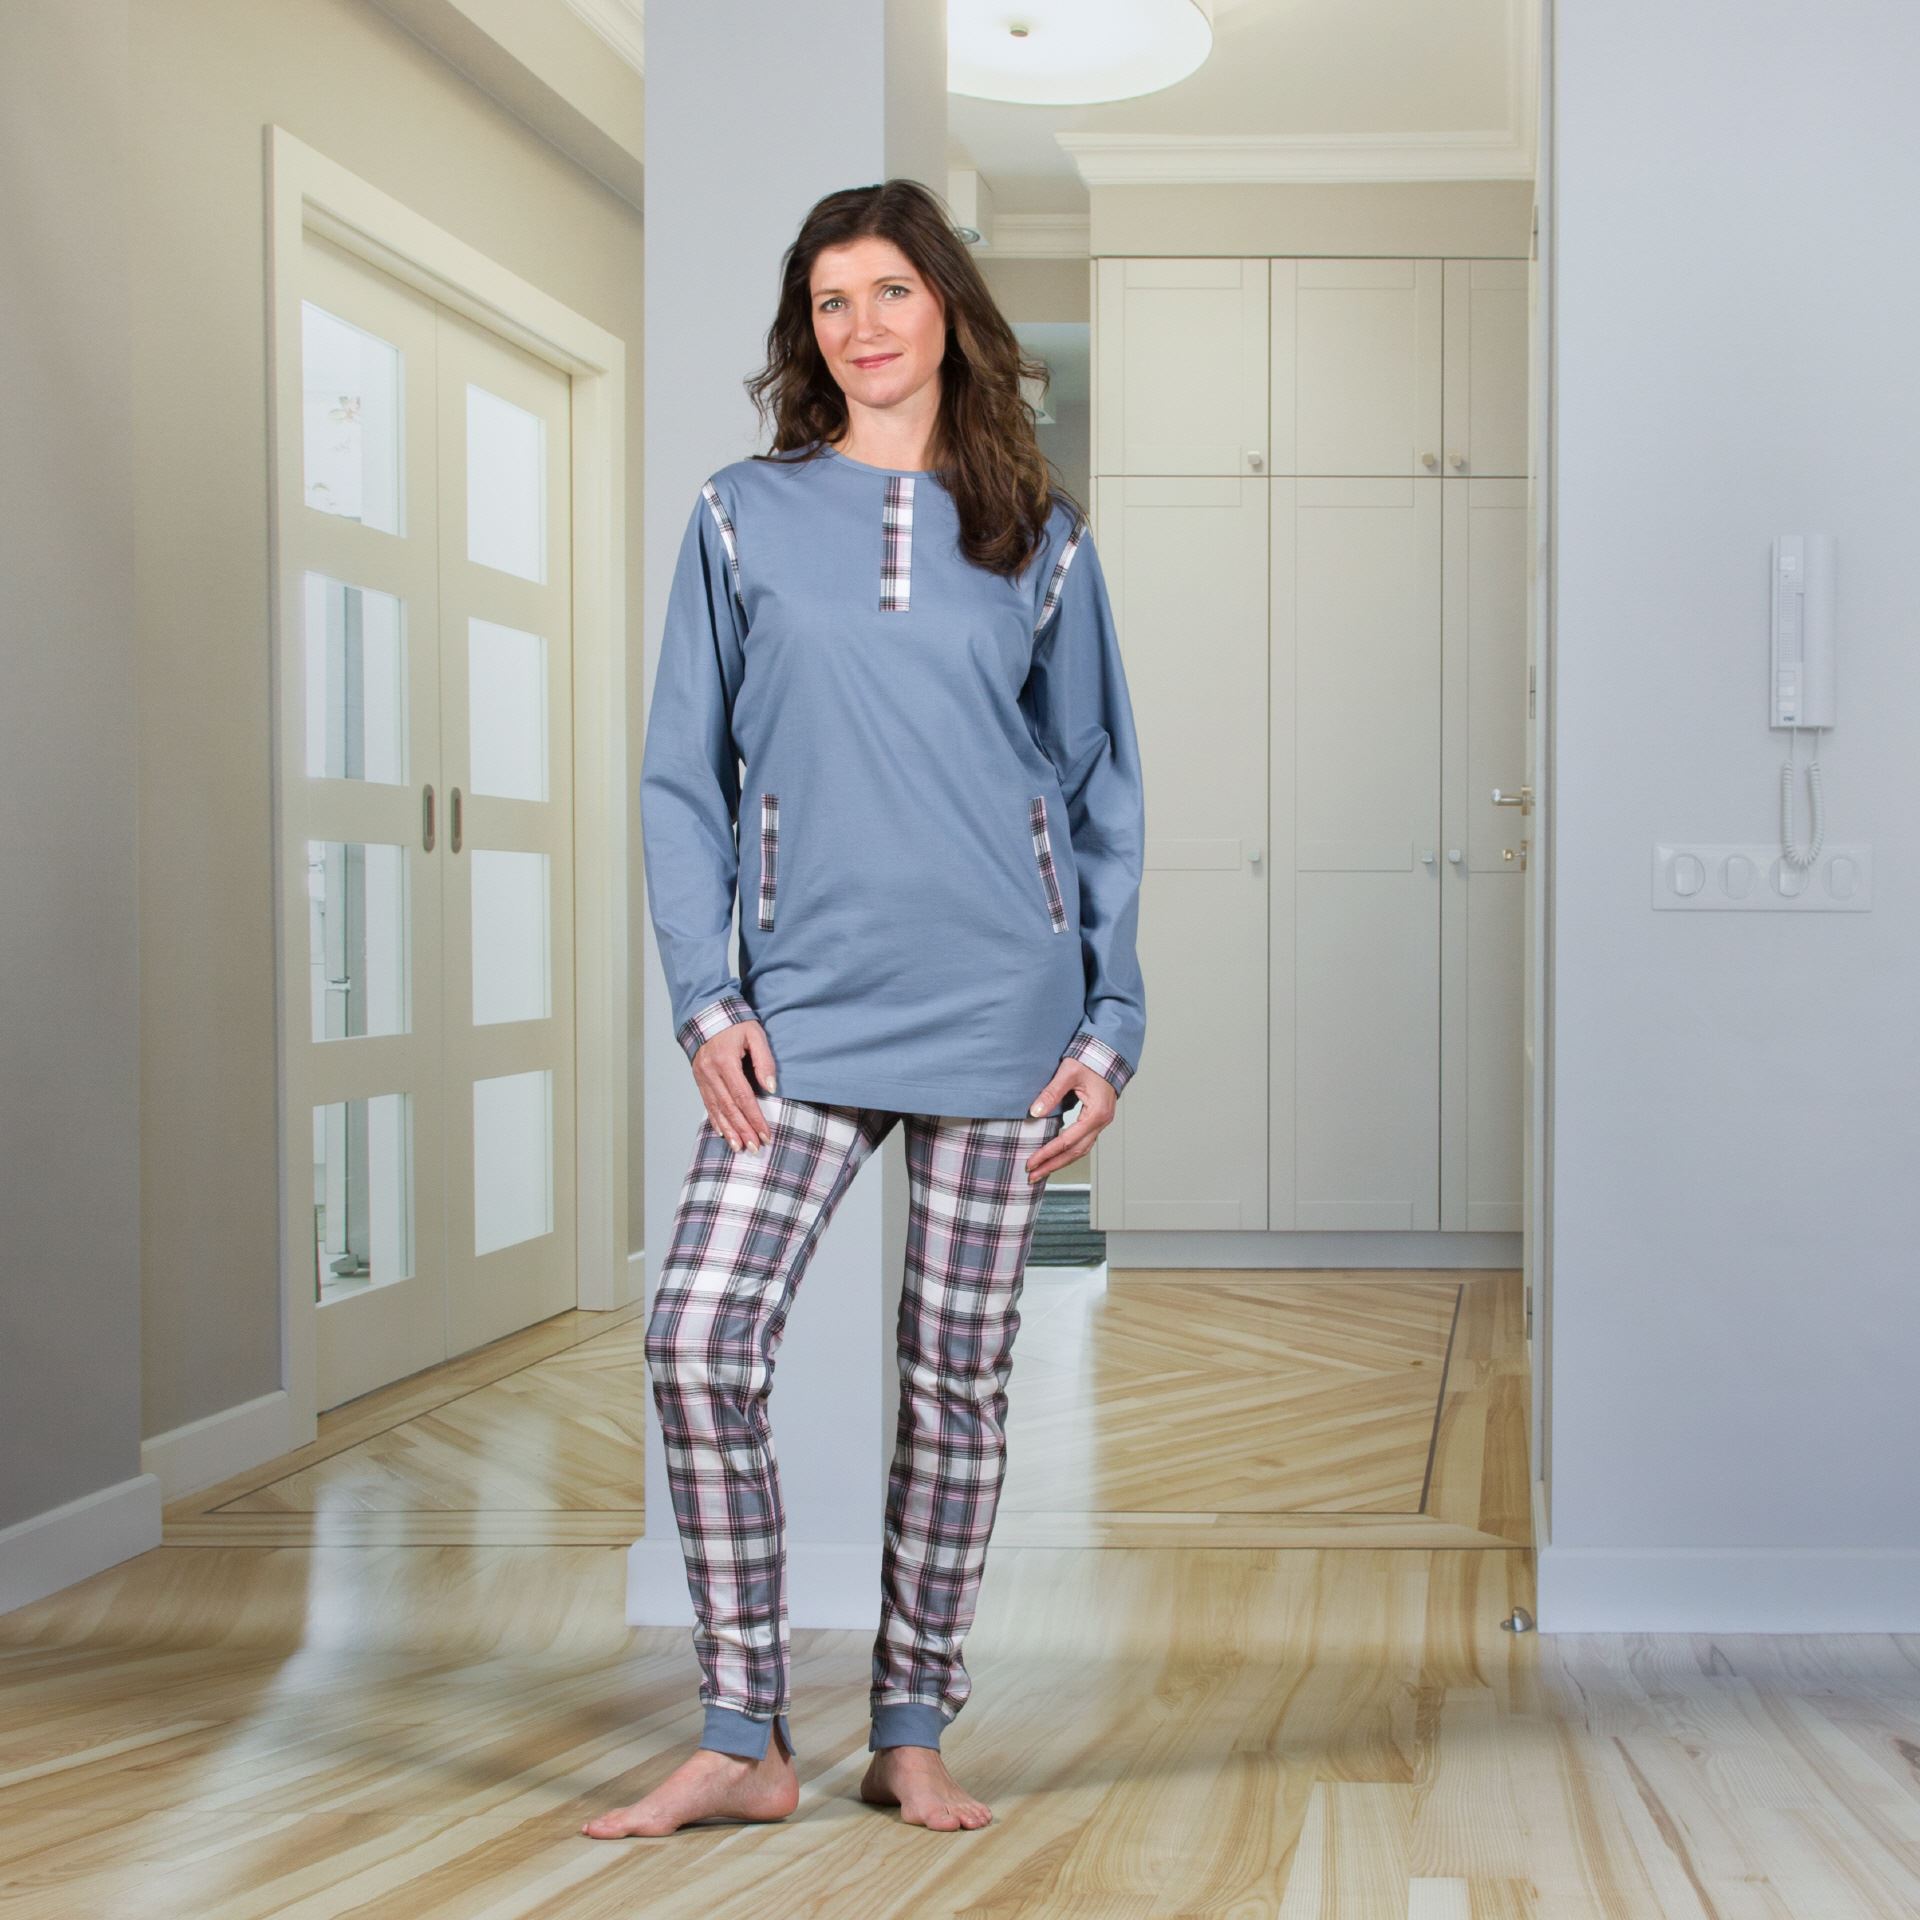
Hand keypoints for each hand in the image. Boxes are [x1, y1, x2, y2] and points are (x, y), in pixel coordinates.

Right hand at [694, 1019, 777, 1151]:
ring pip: (716, 1109)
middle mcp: (710, 1072)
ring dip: (728, 1131)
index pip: (743, 1097)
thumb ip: (764, 1061)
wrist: (708, 1015)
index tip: (765, 1133)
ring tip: (739, 1147)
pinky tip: (723, 1133)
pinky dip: (716, 1120)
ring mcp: (702, 1077)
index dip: (754, 1118)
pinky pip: (707, 1104)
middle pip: (729, 1108)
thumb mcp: (755, 1035)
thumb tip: (771, 1087)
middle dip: (743, 1130)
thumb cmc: (735, 1024)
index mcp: (725, 1062)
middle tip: (755, 1147)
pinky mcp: (699, 1079)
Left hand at [1021, 1060, 1116, 1181]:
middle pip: (1075, 1152)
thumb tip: (1035, 1112)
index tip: (1031, 1162)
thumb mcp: (1068, 1073)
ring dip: (1060, 1162)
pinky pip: (1082, 1142)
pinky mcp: (1096, 1120)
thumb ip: (1051, 1093)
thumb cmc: (1090, 1061)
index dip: (1047, 1153)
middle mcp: (1101, 1122)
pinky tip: (1055, 1156)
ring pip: (1080, 1150)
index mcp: (1096, 1113)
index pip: (1067, 1141)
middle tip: (1032, 1176)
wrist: (1108, 1054)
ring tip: (1041, 1171)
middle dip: (1053, 1165)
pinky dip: (1068, 1152)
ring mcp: (1100, 1123)